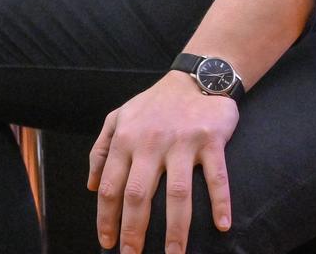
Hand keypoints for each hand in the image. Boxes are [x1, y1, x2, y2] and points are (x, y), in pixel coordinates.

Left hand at [88, 71, 236, 253]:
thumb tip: (92, 187)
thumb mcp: (118, 118)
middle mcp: (150, 142)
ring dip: (176, 229)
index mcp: (125, 140)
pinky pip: (217, 176)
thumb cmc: (152, 105)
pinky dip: (220, 202)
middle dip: (134, 231)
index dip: (107, 218)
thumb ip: (101, 150)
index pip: (111, 187)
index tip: (107, 242)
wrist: (194, 78)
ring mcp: (181, 142)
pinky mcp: (210, 140)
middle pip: (138, 194)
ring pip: (176, 193)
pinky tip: (222, 226)